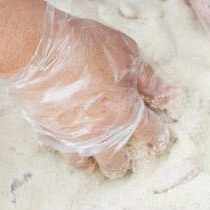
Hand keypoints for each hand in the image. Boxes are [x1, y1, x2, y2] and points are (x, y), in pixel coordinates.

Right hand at [7, 1, 173, 174]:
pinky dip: (63, 143)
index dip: (159, 137)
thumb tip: (167, 93)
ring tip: (93, 149)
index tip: (160, 138)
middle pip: (117, 164)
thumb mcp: (127, 53)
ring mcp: (72, 138)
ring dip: (91, 157)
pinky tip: (65, 133)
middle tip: (123, 151)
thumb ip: (148, 78)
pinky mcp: (48, 134)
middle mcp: (101, 134)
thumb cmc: (87, 46)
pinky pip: (58, 148)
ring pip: (85, 163)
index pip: (151, 134)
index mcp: (126, 114)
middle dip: (123, 159)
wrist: (42, 49)